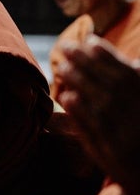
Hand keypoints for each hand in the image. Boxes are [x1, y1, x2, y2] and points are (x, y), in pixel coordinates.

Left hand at [57, 35, 139, 194]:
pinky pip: (93, 129)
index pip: (128, 73)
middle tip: (67, 47)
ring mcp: (126, 137)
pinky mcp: (112, 154)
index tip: (90, 40)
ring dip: (79, 82)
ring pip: (100, 104)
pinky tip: (66, 96)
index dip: (108, 55)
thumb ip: (139, 81)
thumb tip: (124, 60)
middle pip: (110, 85)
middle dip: (87, 63)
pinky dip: (79, 112)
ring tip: (62, 67)